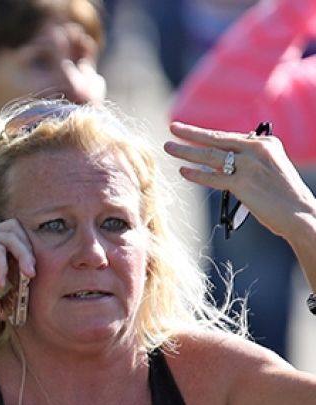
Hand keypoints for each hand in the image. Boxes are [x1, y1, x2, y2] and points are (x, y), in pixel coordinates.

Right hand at [0, 218, 35, 319]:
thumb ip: (6, 297)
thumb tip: (19, 309)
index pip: (14, 238)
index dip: (26, 253)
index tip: (30, 275)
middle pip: (16, 230)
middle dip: (28, 251)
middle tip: (32, 274)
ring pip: (11, 237)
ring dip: (23, 257)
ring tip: (26, 276)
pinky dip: (4, 266)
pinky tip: (0, 282)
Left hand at [164, 121, 315, 242]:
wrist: (300, 212)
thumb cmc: (283, 195)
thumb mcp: (269, 168)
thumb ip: (247, 161)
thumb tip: (218, 161)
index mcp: (266, 143)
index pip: (228, 136)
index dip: (206, 134)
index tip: (189, 130)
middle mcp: (257, 149)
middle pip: (216, 139)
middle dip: (191, 133)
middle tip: (172, 127)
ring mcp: (249, 165)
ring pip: (210, 155)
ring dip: (185, 151)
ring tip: (168, 147)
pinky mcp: (242, 183)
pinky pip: (212, 177)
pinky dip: (196, 174)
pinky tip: (182, 171)